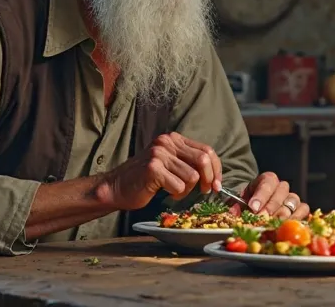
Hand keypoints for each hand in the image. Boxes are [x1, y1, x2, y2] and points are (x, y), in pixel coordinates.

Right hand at [96, 133, 222, 210]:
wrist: (116, 187)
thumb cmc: (146, 180)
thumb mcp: (170, 164)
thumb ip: (189, 163)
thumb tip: (216, 177)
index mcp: (174, 139)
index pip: (207, 150)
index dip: (217, 169)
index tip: (218, 184)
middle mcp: (167, 142)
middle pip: (203, 160)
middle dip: (209, 180)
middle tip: (205, 191)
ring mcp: (159, 154)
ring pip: (192, 176)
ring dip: (187, 190)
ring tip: (174, 190)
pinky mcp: (153, 168)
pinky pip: (179, 186)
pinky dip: (176, 194)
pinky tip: (166, 192)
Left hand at [235, 172, 309, 218]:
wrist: (258, 209)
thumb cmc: (249, 204)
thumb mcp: (240, 202)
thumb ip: (236, 207)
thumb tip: (233, 214)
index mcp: (267, 180)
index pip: (267, 182)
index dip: (261, 195)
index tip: (253, 207)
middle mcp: (281, 186)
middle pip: (281, 193)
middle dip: (270, 207)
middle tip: (262, 218)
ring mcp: (292, 197)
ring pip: (293, 200)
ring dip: (283, 214)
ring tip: (275, 224)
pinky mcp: (300, 208)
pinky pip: (304, 209)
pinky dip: (298, 217)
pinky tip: (289, 226)